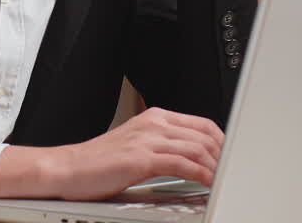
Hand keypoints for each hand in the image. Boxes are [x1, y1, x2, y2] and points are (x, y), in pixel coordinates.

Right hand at [0, 107, 223, 200]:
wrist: (67, 169)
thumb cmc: (98, 163)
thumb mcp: (137, 148)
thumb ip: (164, 148)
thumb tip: (193, 159)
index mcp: (155, 118)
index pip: (201, 123)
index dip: (222, 140)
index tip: (231, 156)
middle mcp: (154, 124)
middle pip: (204, 134)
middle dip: (224, 154)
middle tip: (234, 170)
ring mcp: (147, 139)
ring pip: (196, 148)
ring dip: (216, 165)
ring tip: (226, 179)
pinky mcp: (141, 158)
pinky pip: (181, 163)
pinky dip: (200, 173)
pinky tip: (208, 182)